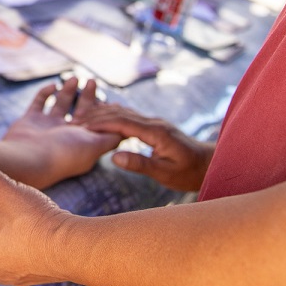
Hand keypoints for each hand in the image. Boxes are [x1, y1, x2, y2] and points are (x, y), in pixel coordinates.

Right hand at [4, 78, 123, 180]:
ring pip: (61, 104)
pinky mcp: (31, 120)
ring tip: (76, 78)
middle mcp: (65, 134)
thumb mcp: (94, 146)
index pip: (98, 123)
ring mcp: (47, 126)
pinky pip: (39, 102)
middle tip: (94, 81)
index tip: (113, 100)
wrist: (28, 158)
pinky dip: (45, 92)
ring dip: (69, 90)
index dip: (106, 112)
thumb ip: (111, 137)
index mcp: (82, 141)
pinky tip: (54, 85)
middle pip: (80, 112)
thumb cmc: (64, 153)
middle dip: (89, 97)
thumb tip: (126, 132)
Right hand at [73, 103, 213, 191]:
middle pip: (121, 113)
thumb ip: (140, 163)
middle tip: (75, 121)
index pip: (122, 123)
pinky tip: (105, 115)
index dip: (100, 124)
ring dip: (104, 113)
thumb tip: (114, 156)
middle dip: (97, 116)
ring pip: (125, 112)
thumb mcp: (164, 173)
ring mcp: (156, 122)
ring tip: (84, 116)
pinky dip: (115, 114)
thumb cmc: (189, 173)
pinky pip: (131, 116)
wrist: (210, 165)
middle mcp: (155, 123)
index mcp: (156, 133)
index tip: (81, 127)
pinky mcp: (156, 126)